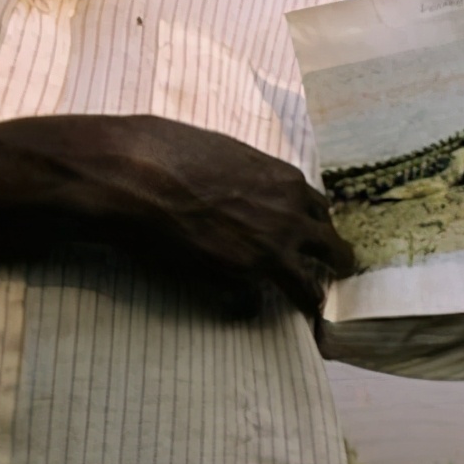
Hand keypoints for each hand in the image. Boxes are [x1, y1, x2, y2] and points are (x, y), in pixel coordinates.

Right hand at [0, 114, 353, 317]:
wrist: (130, 175)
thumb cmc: (164, 150)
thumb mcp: (223, 151)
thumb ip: (250, 175)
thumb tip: (247, 187)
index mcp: (285, 180)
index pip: (320, 211)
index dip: (315, 227)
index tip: (312, 239)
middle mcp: (290, 217)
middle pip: (333, 251)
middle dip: (333, 266)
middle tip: (331, 279)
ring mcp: (270, 251)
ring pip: (310, 289)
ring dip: (307, 299)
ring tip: (309, 314)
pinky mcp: (242, 279)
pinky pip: (256, 305)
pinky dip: (247, 308)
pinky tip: (241, 313)